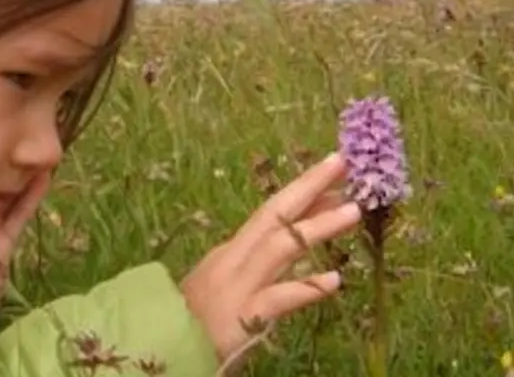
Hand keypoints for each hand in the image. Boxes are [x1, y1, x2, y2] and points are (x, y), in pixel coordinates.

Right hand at [179, 153, 360, 372]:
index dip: (303, 192)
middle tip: (341, 162)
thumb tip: (304, 246)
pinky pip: (278, 299)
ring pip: (280, 248)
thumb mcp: (231, 286)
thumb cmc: (197, 322)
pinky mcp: (241, 318)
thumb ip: (266, 268)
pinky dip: (306, 287)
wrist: (160, 350)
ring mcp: (237, 287)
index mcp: (231, 252)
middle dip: (308, 186)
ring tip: (352, 211)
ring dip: (317, 227)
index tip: (333, 172)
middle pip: (275, 216)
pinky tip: (335, 280)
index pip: (272, 216)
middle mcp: (233, 260)